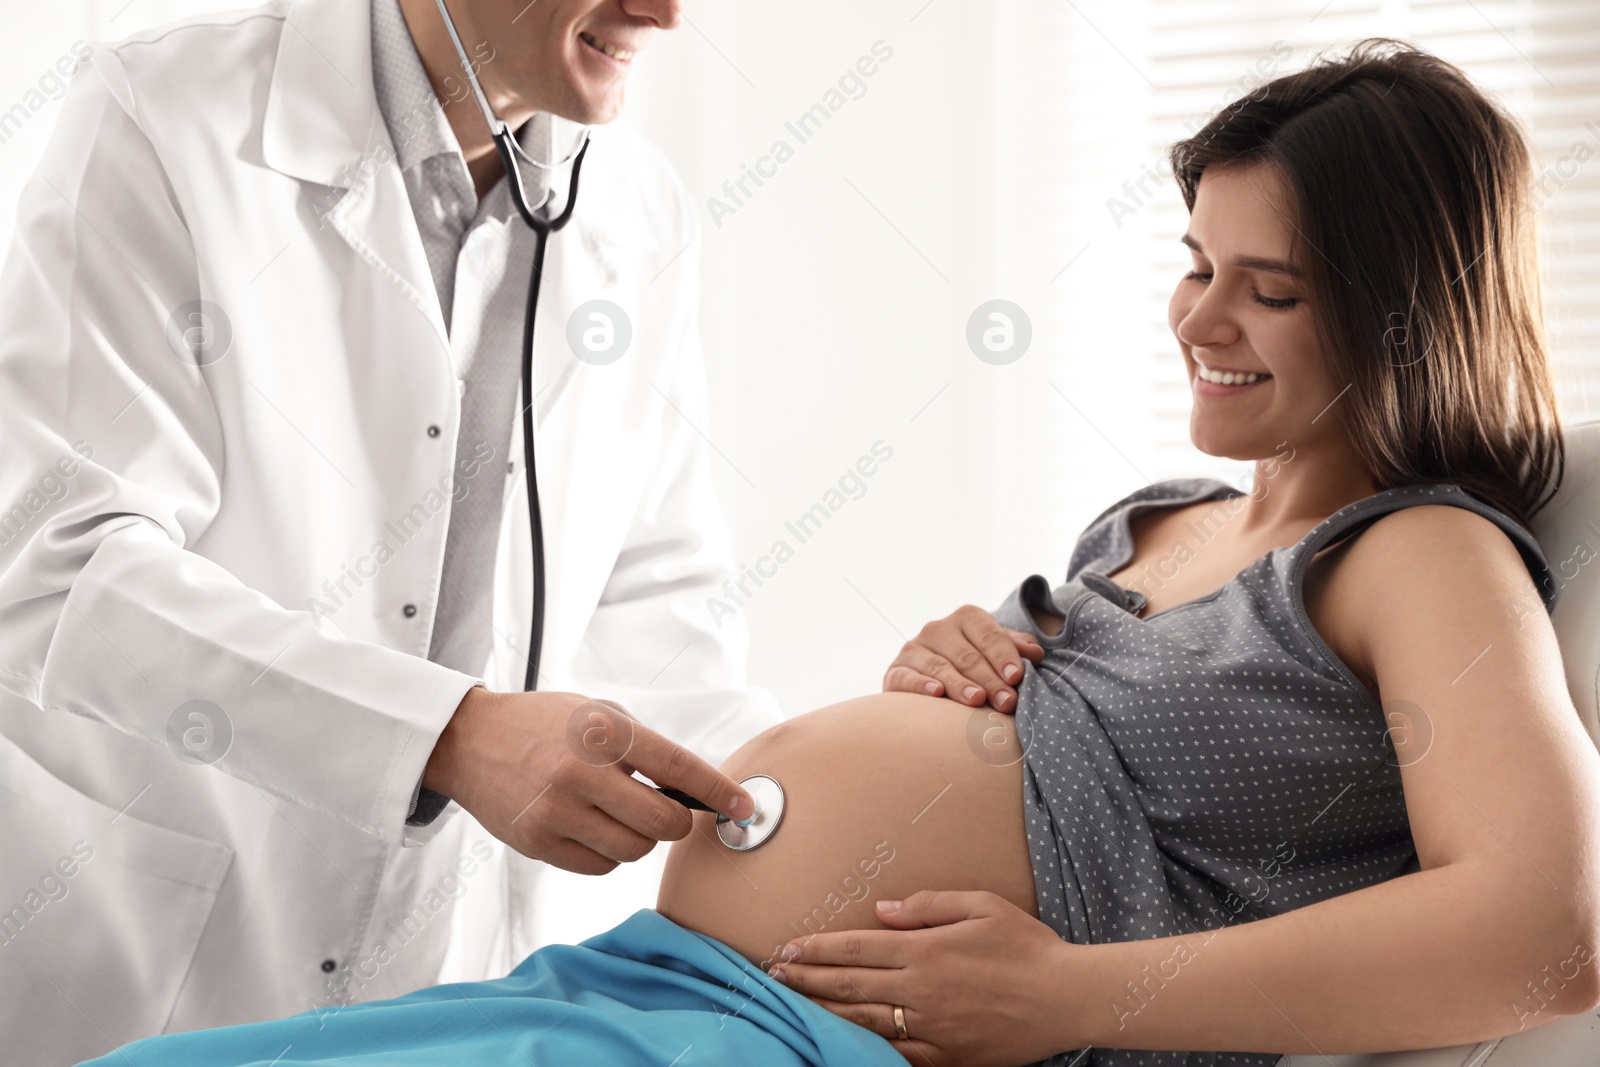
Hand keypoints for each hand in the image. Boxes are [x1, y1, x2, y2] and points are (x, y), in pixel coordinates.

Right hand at [423, 687, 754, 874]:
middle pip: (663, 823)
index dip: (717, 791)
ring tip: (616, 811)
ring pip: (633, 851)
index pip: (678, 767)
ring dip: (639, 837)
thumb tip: (696, 791)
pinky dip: (607, 852)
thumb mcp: (599, 714)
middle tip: (669, 810)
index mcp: (604, 733)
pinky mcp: (539, 844)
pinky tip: (590, 825)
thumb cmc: (546, 725)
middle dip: (677, 822)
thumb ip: (646, 749)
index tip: (743, 806)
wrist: (471, 741)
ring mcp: (558, 813)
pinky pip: (600, 867)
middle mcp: (582, 774)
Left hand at [768, 890, 1077, 1065]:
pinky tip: (843, 1040)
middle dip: (806, 980)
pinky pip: (896, 1053)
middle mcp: (921, 991)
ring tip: (795, 1004)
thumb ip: (929, 905)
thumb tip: (882, 910)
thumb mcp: (982, 905)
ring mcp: (932, 1028)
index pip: (855, 947)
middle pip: (848, 985)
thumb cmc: (1027, 946)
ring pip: (863, 1021)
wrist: (1068, 998)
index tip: (788, 948)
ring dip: (824, 1011)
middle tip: (774, 976)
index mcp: (926, 951)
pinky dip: (865, 1046)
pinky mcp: (947, 1057)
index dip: (816, 949)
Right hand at [883, 606, 1042, 712]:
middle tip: (1007, 702)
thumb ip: (1014, 650)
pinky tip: (936, 693)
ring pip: (940, 667)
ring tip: (977, 700)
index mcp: (967, 618)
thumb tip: (1035, 653)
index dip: (1004, 656)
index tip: (1017, 677)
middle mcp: (938, 629)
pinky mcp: (896, 670)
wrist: (929, 677)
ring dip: (959, 684)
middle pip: (968, 656)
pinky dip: (920, 684)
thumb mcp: (996, 652)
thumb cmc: (974, 665)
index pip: (989, 636)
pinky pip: (906, 677)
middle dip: (990, 680)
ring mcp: (914, 649)